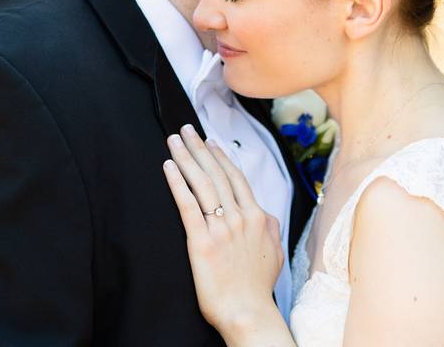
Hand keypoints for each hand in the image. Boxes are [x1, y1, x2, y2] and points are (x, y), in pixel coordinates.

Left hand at [162, 124, 283, 335]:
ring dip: (186, 157)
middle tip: (186, 130)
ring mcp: (222, 228)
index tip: (210, 141)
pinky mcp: (202, 241)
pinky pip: (187, 204)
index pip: (236, 178)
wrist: (247, 313)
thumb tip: (265, 214)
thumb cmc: (257, 288)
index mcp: (258, 218)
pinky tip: (169, 167)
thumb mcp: (274, 253)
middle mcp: (241, 217)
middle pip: (217, 173)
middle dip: (200, 148)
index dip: (221, 157)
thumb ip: (270, 228)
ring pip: (203, 183)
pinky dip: (178, 183)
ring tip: (174, 141)